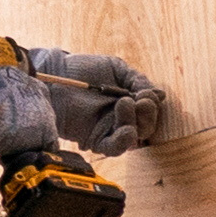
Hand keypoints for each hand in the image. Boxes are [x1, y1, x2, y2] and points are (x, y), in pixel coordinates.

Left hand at [25, 45, 172, 151]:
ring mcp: (109, 131)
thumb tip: (160, 95)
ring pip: (134, 138)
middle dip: (148, 114)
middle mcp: (121, 119)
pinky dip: (124, 142)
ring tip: (126, 104)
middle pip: (146, 127)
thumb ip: (138, 80)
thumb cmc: (82, 69)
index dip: (152, 104)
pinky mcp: (96, 141)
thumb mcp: (116, 68)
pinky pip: (115, 148)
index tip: (146, 94)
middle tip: (140, 101)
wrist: (55, 75)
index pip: (149, 111)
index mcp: (129, 103)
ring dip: (138, 123)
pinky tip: (128, 130)